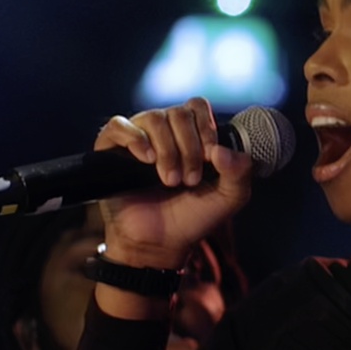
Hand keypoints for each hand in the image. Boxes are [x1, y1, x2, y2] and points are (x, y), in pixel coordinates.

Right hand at [92, 98, 255, 276]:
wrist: (160, 243)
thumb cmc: (191, 218)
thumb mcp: (229, 197)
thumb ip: (240, 172)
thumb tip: (222, 150)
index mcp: (189, 134)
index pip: (196, 106)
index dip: (205, 127)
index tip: (210, 156)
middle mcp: (162, 131)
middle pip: (177, 113)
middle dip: (189, 147)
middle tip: (189, 179)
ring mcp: (136, 138)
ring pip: (153, 118)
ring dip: (167, 150)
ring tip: (169, 180)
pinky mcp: (111, 149)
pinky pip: (118, 125)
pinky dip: (135, 138)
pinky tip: (147, 159)